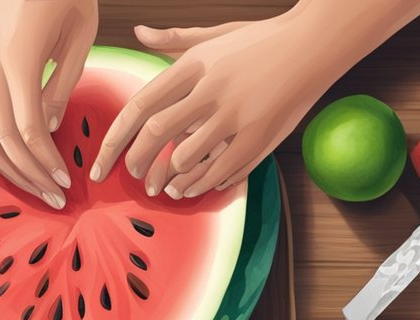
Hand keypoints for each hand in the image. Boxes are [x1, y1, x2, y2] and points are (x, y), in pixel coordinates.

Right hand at [0, 0, 98, 208]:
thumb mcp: (79, 31)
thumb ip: (64, 82)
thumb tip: (48, 129)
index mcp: (17, 57)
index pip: (27, 128)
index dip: (44, 162)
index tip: (63, 181)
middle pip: (2, 138)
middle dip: (28, 173)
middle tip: (52, 196)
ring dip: (5, 165)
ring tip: (30, 184)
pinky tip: (0, 161)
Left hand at [91, 14, 345, 197]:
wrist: (316, 44)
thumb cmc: (261, 41)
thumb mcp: (214, 36)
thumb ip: (173, 40)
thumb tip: (138, 32)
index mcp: (194, 65)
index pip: (141, 105)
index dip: (115, 138)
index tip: (103, 161)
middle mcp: (211, 89)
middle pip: (157, 133)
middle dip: (137, 161)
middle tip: (133, 175)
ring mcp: (236, 115)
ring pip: (186, 157)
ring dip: (170, 178)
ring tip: (165, 187)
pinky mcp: (259, 137)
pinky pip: (221, 171)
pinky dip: (202, 184)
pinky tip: (194, 188)